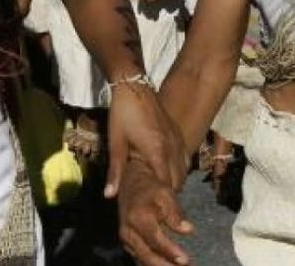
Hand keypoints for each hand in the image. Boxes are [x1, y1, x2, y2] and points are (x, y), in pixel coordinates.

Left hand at [105, 79, 186, 196]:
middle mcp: (172, 148)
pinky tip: (168, 171)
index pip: (167, 185)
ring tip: (160, 189)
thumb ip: (116, 171)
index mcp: (158, 152)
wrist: (134, 87)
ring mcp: (178, 140)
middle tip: (154, 201)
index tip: (154, 207)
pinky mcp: (178, 133)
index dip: (162, 198)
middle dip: (169, 193)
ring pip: (185, 170)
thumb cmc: (123, 115)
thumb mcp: (116, 144)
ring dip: (176, 181)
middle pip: (179, 181)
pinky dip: (180, 169)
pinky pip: (185, 158)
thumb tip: (109, 196)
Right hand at [117, 158, 192, 265]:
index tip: (185, 260)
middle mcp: (129, 232)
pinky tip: (169, 265)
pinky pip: (141, 258)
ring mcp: (127, 240)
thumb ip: (176, 214)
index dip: (170, 251)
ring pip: (143, 259)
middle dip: (165, 265)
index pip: (155, 239)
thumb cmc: (153, 189)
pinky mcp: (129, 244)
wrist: (133, 185)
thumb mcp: (166, 195)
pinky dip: (154, 264)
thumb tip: (188, 230)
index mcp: (138, 218)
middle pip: (147, 255)